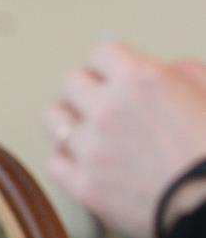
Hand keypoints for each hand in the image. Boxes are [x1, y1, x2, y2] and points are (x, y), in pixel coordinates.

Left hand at [44, 42, 205, 237]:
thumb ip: (183, 72)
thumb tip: (162, 68)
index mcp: (140, 80)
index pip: (102, 52)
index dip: (113, 66)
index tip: (118, 76)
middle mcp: (109, 109)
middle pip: (71, 81)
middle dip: (89, 90)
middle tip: (104, 104)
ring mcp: (92, 148)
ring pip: (54, 119)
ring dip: (70, 121)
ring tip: (88, 131)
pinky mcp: (84, 185)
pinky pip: (53, 162)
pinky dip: (65, 160)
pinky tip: (83, 162)